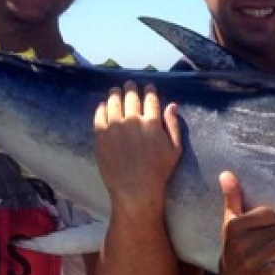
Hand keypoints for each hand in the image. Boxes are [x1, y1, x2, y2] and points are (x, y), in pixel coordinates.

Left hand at [93, 81, 180, 214]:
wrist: (135, 189)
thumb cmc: (158, 171)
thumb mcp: (175, 149)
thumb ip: (173, 125)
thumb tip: (172, 105)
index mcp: (152, 122)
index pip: (150, 98)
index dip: (149, 90)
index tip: (148, 87)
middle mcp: (132, 120)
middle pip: (130, 95)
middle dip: (130, 88)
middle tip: (129, 85)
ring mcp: (114, 126)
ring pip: (113, 100)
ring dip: (115, 93)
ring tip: (115, 91)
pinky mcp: (100, 134)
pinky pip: (99, 113)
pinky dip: (102, 106)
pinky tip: (104, 105)